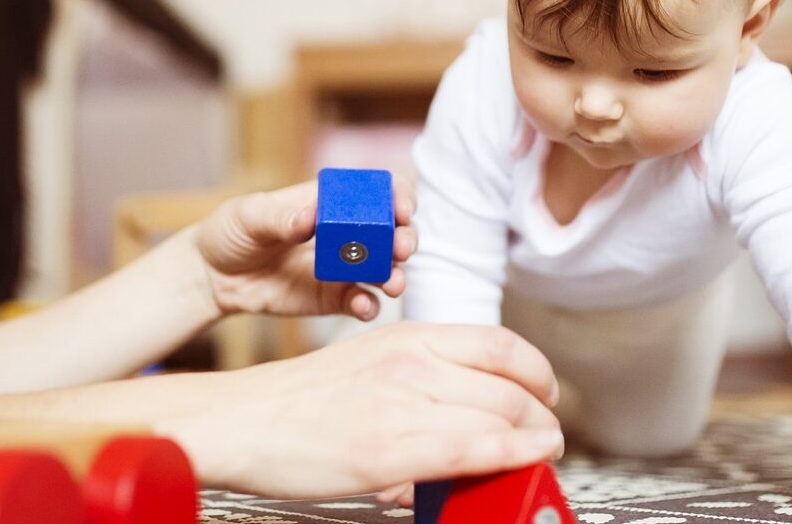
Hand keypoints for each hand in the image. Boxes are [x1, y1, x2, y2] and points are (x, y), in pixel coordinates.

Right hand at [157, 321, 563, 497]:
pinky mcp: (391, 448)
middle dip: (543, 412)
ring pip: (501, 415)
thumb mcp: (369, 364)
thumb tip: (471, 409)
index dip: (538, 371)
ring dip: (535, 437)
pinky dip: (515, 454)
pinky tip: (532, 457)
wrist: (243, 422)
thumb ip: (422, 376)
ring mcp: (403, 403)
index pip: (499, 343)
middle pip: (509, 383)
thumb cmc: (302, 402)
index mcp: (407, 335)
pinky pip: (475, 448)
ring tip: (541, 452)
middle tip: (549, 432)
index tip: (547, 394)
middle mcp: (411, 360)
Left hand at [191, 178, 417, 320]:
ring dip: (396, 275)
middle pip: (391, 231)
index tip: (402, 209)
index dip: (398, 196)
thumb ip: (281, 217)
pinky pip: (360, 302)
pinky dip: (369, 305)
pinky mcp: (332, 298)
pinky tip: (363, 306)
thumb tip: (310, 218)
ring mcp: (342, 267)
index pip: (377, 192)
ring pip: (384, 269)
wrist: (212, 276)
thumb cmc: (231, 232)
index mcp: (330, 201)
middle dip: (405, 238)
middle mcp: (345, 233)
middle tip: (402, 248)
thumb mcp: (249, 215)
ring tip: (393, 283)